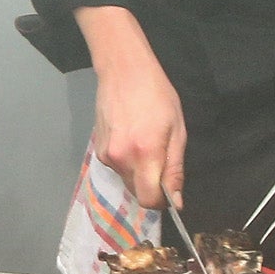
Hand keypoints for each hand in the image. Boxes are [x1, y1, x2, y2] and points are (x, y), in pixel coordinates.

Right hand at [89, 50, 188, 212]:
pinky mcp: (97, 151)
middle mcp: (121, 159)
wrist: (123, 72)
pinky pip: (117, 168)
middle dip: (150, 185)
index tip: (168, 190)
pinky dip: (126, 162)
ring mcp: (106, 155)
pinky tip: (130, 138)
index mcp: (145, 153)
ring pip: (126, 180)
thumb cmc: (157, 96)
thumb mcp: (177, 131)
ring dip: (138, 173)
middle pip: (137, 193)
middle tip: (159, 158)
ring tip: (143, 142)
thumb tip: (176, 201)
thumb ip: (175, 169)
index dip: (161, 201)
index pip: (148, 200)